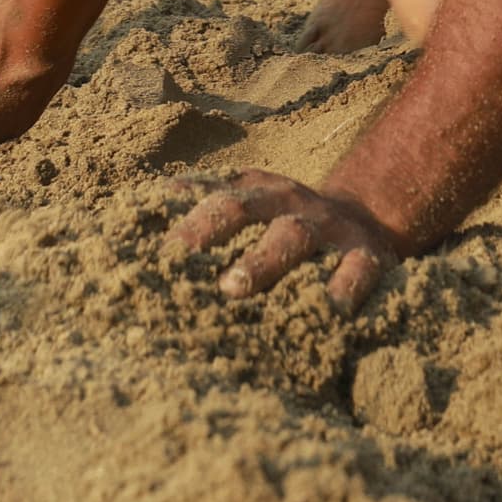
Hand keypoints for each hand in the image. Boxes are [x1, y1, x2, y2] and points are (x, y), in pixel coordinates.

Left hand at [168, 170, 403, 309]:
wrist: (366, 218)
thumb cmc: (284, 226)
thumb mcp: (250, 208)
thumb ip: (202, 215)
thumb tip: (134, 231)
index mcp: (251, 191)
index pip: (205, 194)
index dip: (175, 216)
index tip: (147, 245)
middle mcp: (285, 202)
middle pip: (240, 208)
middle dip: (205, 229)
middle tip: (177, 258)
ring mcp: (326, 226)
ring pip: (290, 237)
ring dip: (260, 260)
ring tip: (232, 286)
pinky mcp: (366, 255)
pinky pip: (355, 269)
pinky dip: (343, 288)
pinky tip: (331, 310)